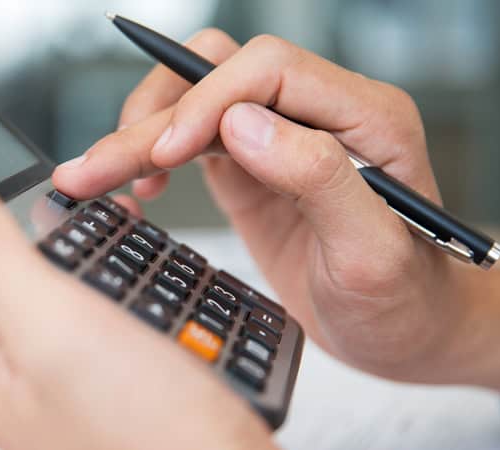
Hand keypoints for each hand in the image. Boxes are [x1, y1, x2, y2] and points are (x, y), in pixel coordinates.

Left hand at [0, 139, 276, 449]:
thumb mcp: (49, 317)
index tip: (97, 228)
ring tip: (172, 320)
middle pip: (63, 285)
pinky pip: (146, 335)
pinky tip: (187, 338)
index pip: (5, 269)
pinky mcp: (134, 403)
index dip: (57, 242)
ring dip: (145, 296)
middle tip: (143, 280)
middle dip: (108, 271)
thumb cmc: (150, 435)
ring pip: (111, 306)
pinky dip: (169, 322)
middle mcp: (32, 394)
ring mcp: (86, 400)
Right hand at [52, 30, 499, 396]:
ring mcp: (279, 137)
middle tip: (96, 169)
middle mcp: (319, 112)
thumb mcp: (372, 252)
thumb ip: (318, 176)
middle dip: (152, 119)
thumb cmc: (404, 298)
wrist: (403, 330)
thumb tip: (241, 124)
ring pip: (194, 99)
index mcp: (365, 116)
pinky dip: (151, 155)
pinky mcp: (250, 166)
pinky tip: (137, 188)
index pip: (269, 70)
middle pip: (218, 76)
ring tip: (97, 176)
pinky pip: (189, 138)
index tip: (166, 154)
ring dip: (140, 132)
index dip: (207, 101)